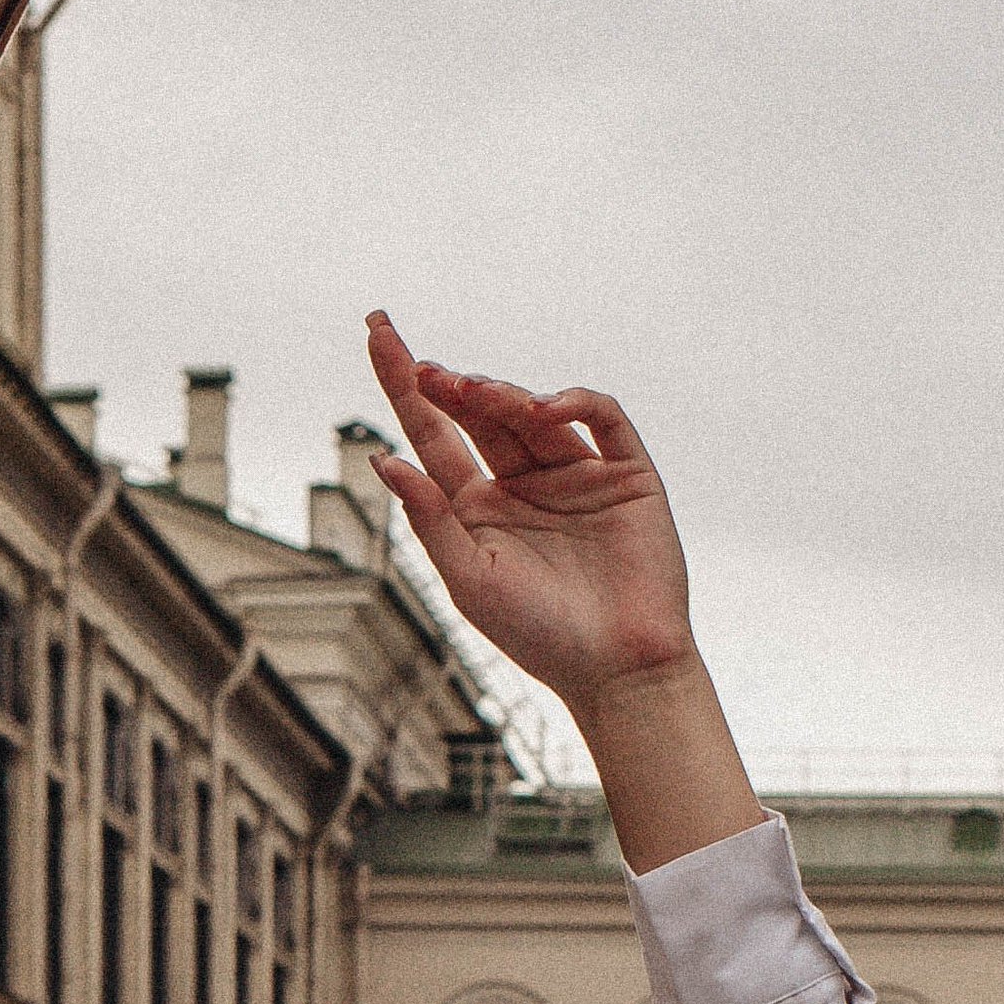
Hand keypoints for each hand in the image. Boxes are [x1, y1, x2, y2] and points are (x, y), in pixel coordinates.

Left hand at [365, 313, 693, 714]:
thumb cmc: (538, 635)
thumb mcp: (468, 579)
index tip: (377, 333)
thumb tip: (381, 459)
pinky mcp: (626, 473)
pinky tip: (543, 408)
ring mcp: (574, 474)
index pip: (433, 432)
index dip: (403, 384)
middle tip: (421, 367)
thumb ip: (429, 518)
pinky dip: (574, 401)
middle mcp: (522, 482)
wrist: (618, 670)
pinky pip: (601, 418)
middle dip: (448, 384)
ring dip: (500, 394)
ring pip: (532, 411)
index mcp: (477, 506)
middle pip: (478, 413)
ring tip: (472, 391)